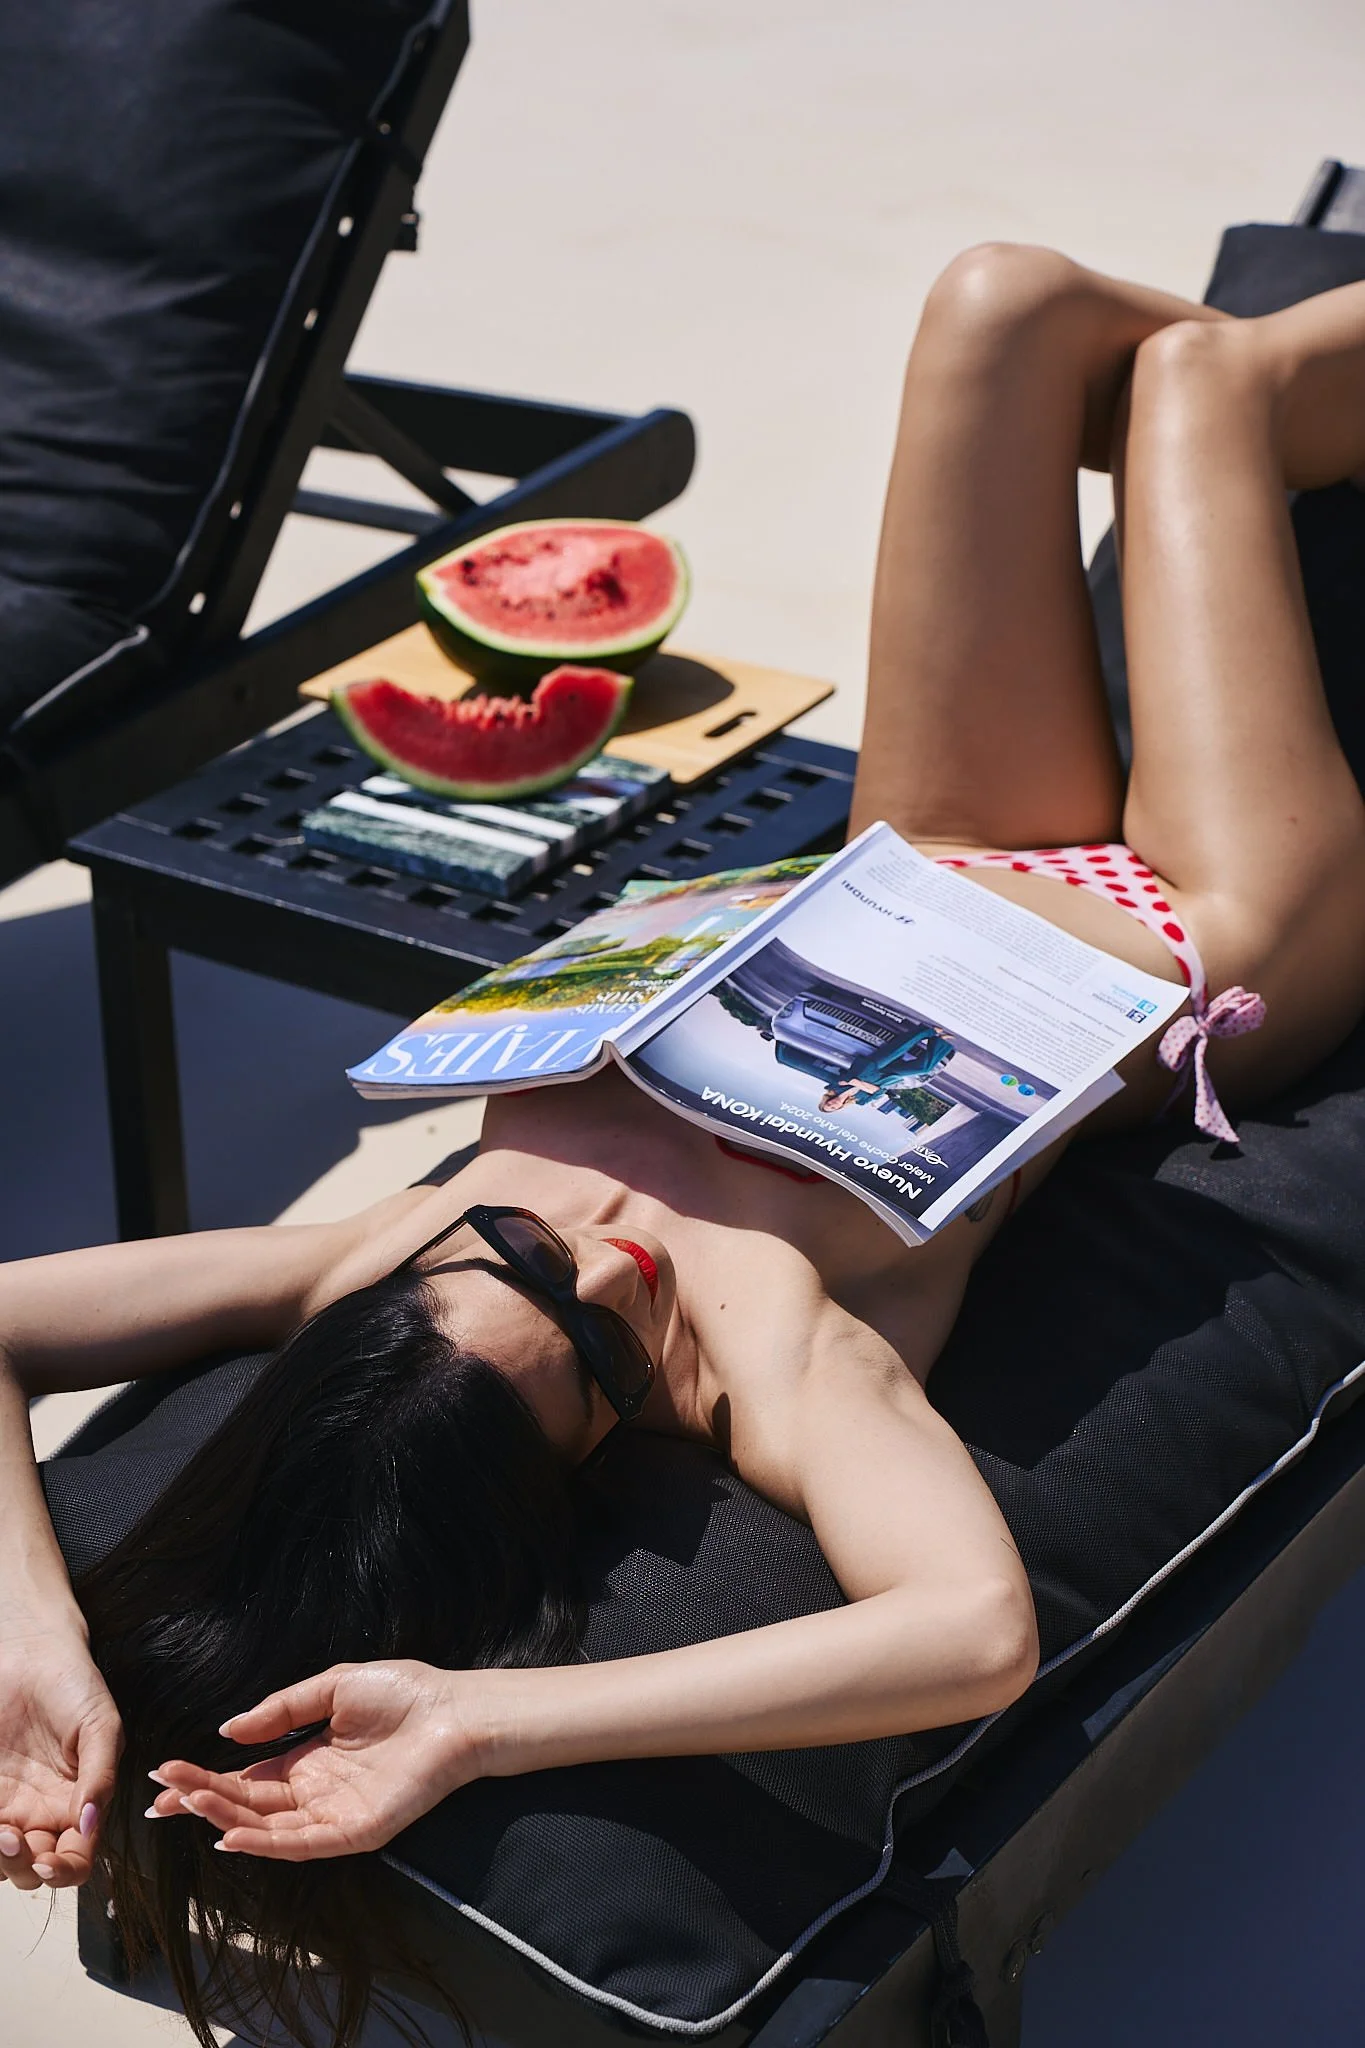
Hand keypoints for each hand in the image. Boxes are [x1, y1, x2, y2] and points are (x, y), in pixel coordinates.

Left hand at [0, 1622, 123, 1889]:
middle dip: (24, 1867)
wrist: (31, 1652)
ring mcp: (10, 1806)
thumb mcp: (102, 1726)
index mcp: (80, 1804)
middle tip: (13, 1838)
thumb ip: (101, 1777)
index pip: (77, 1858)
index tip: (49, 1861)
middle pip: (34, 1870)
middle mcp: (43, 1814)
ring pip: (1, 1862)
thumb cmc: (74, 1684)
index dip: (64, 1871)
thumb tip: (90, 1824)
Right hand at [149, 1662, 481, 1861]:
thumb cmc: (404, 1693)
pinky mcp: (355, 1832)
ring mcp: (334, 1815)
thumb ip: (281, 1709)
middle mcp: (315, 1792)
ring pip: (267, 1826)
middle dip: (200, 1801)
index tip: (164, 1775)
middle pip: (247, 1804)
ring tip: (186, 1805)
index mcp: (309, 1760)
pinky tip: (233, 1836)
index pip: (247, 1777)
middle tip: (157, 1798)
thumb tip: (229, 1730)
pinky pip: (303, 1844)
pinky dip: (266, 1843)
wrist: (456, 1711)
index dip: (205, 1779)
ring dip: (224, 1819)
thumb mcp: (331, 1687)